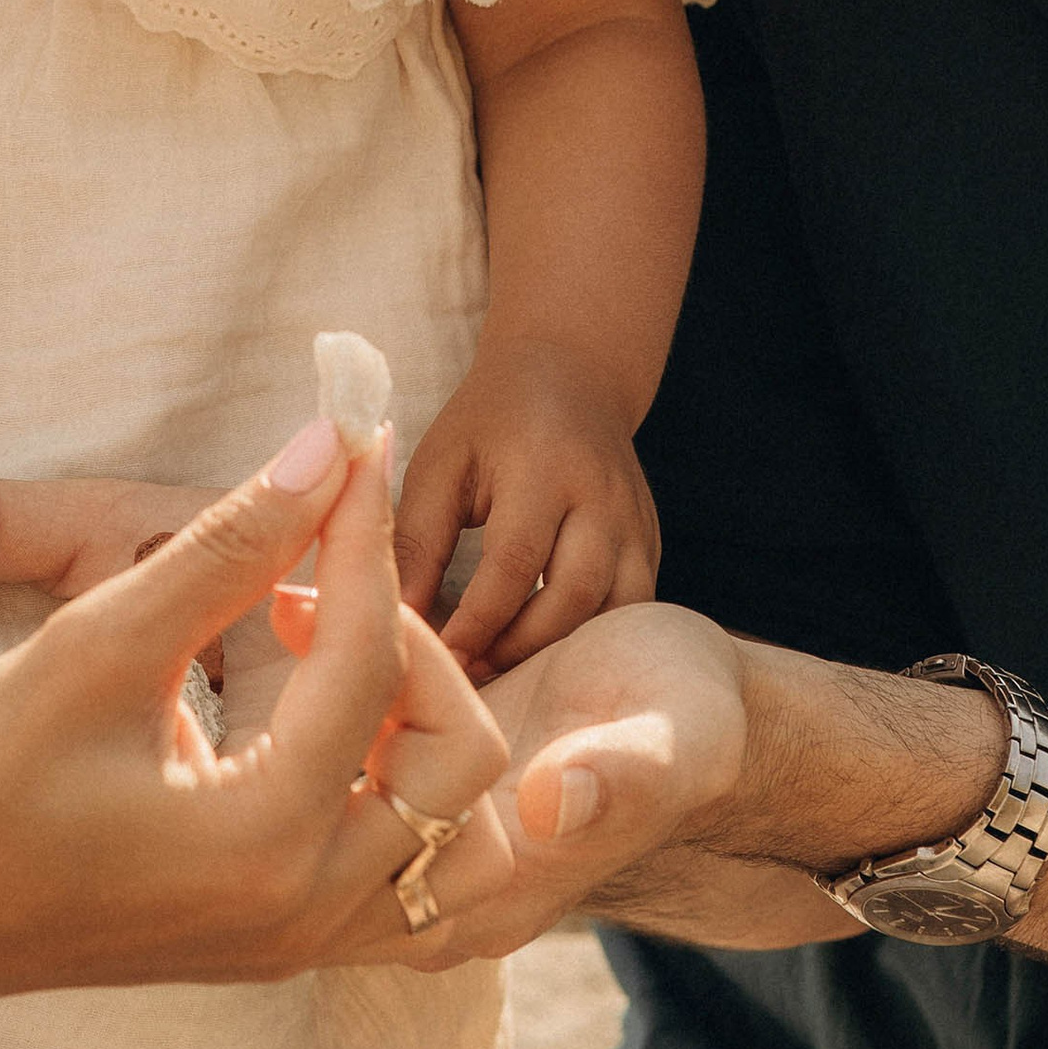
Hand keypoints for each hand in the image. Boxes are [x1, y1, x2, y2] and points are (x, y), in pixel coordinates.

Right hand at [0, 422, 513, 1007]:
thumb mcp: (94, 649)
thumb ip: (226, 550)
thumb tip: (324, 452)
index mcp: (264, 842)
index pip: (373, 659)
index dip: (359, 535)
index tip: (348, 448)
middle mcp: (303, 910)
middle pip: (458, 760)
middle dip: (412, 644)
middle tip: (309, 582)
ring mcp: (295, 943)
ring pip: (454, 845)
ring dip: (422, 735)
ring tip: (327, 660)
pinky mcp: (274, 945)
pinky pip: (405, 884)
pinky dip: (397, 796)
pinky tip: (321, 721)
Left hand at [303, 601, 851, 967]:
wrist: (683, 708)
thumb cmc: (689, 721)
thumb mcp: (673, 741)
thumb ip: (619, 779)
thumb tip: (554, 804)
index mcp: (500, 896)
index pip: (389, 826)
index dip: (368, 714)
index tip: (358, 616)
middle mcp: (444, 894)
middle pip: (334, 819)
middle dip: (308, 702)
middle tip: (293, 604)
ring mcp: (417, 853)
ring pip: (320, 787)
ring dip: (303, 690)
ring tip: (292, 603)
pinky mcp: (400, 802)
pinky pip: (331, 760)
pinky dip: (315, 688)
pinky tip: (306, 619)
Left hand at [391, 345, 661, 676]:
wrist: (570, 373)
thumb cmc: (490, 421)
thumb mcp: (442, 463)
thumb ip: (418, 539)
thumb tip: (394, 619)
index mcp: (544, 466)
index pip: (513, 562)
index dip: (476, 621)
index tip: (441, 661)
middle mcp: (603, 497)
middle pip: (574, 594)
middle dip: (520, 646)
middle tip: (472, 675)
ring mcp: (637, 522)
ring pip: (615, 610)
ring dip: (561, 651)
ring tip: (506, 667)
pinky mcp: (652, 542)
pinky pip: (632, 609)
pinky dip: (592, 639)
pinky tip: (546, 654)